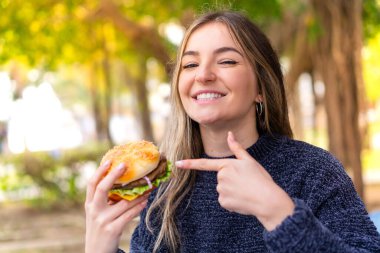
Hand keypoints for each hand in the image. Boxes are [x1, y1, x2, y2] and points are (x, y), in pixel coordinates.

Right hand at [85, 161, 148, 252]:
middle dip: (113, 175)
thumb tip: (122, 182)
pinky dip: (138, 207)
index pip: (92, 184)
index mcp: (89, 204)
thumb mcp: (97, 213)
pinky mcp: (112, 230)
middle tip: (124, 165)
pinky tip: (145, 201)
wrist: (96, 252)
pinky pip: (128, 215)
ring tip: (147, 186)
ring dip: (137, 193)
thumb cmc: (100, 228)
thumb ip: (104, 200)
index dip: (100, 171)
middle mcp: (94, 211)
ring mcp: (102, 220)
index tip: (110, 160)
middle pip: (102, 188)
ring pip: (123, 202)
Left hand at [175, 131, 293, 230]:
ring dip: (232, 191)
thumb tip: (229, 133)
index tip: (177, 163)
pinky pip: (225, 200)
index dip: (190, 164)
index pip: (204, 164)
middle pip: (221, 178)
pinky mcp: (223, 202)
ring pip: (223, 190)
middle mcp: (221, 177)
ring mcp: (221, 190)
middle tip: (246, 183)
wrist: (267, 200)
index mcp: (226, 165)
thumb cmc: (260, 179)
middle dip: (231, 181)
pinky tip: (243, 200)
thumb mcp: (249, 161)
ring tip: (245, 191)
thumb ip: (237, 148)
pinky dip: (233, 201)